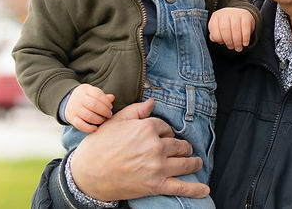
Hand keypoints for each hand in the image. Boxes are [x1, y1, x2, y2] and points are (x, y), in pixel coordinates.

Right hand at [66, 84, 114, 132]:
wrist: (67, 100)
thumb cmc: (84, 97)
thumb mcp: (92, 93)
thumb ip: (102, 96)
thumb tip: (112, 98)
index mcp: (86, 90)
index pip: (98, 94)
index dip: (106, 102)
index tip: (110, 107)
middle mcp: (79, 99)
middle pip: (94, 105)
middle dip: (104, 111)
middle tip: (109, 115)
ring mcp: (74, 109)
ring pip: (88, 116)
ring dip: (99, 120)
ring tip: (103, 120)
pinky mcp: (71, 118)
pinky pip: (80, 125)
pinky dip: (89, 128)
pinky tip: (95, 128)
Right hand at [70, 99, 209, 200]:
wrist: (86, 174)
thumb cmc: (99, 146)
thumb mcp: (116, 122)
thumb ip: (137, 111)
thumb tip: (153, 102)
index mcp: (147, 128)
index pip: (166, 128)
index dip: (165, 133)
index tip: (163, 137)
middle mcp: (155, 146)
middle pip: (179, 145)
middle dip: (182, 147)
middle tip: (184, 150)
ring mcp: (157, 167)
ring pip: (185, 163)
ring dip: (193, 163)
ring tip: (196, 163)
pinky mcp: (156, 185)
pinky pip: (181, 188)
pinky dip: (195, 189)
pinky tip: (205, 189)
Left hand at [208, 7, 254, 50]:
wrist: (241, 15)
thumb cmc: (228, 24)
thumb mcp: (219, 28)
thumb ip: (215, 35)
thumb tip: (214, 39)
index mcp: (216, 17)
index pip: (214, 29)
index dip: (218, 39)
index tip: (222, 43)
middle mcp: (225, 13)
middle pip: (224, 29)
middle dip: (228, 41)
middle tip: (231, 47)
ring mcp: (235, 13)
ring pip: (235, 29)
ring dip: (237, 41)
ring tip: (238, 48)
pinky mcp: (245, 15)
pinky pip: (245, 27)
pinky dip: (245, 37)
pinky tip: (245, 43)